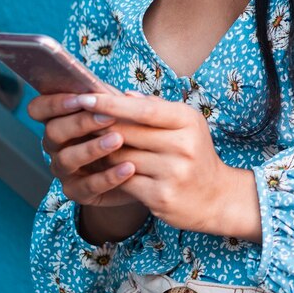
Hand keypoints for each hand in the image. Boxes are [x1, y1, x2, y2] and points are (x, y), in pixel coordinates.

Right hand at [28, 87, 145, 210]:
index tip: (80, 99)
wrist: (138, 171)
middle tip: (108, 117)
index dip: (54, 103)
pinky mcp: (77, 191)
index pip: (39, 108)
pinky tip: (129, 168)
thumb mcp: (119, 112)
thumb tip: (126, 95)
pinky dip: (108, 177)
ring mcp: (64, 170)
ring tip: (118, 140)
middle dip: (80, 123)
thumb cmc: (124, 131)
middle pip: (53, 131)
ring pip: (66, 159)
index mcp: (59, 119)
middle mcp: (55, 145)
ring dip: (92, 149)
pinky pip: (87, 186)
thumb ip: (116, 103)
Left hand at [71, 91, 237, 234]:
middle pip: (128, 132)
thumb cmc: (195, 154)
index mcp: (188, 121)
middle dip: (99, 126)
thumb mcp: (186, 125)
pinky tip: (104, 170)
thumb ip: (156, 108)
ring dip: (103, 152)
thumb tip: (124, 95)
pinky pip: (124, 181)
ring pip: (121, 157)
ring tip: (90, 145)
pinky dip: (111, 174)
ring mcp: (173, 172)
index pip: (143, 109)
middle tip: (78, 121)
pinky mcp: (161, 196)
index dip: (111, 103)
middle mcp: (183, 145)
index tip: (85, 97)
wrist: (216, 197)